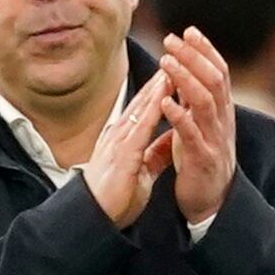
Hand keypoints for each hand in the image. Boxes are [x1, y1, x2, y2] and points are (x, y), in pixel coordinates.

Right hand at [83, 71, 172, 227]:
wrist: (94, 219)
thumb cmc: (115, 199)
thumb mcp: (142, 172)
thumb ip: (156, 155)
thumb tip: (172, 142)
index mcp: (124, 139)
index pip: (146, 107)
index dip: (162, 88)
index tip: (179, 70)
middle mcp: (120, 134)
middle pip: (144, 100)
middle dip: (163, 78)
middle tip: (180, 55)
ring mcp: (119, 141)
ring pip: (143, 106)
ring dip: (159, 85)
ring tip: (176, 64)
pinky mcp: (122, 152)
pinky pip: (141, 125)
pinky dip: (154, 107)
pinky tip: (164, 93)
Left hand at [158, 27, 236, 227]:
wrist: (211, 203)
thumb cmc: (200, 160)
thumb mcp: (200, 124)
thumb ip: (195, 100)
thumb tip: (184, 71)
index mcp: (221, 111)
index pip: (218, 72)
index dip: (205, 50)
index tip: (188, 30)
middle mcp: (222, 121)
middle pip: (214, 79)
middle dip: (194, 57)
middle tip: (172, 39)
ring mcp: (215, 139)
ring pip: (205, 102)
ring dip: (185, 78)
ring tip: (166, 62)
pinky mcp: (203, 160)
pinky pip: (192, 134)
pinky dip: (179, 116)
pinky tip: (165, 102)